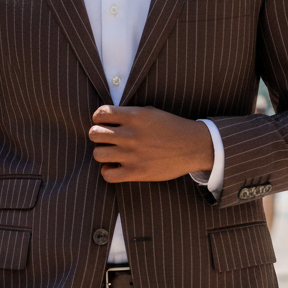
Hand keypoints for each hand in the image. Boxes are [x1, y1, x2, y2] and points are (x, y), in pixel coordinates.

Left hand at [89, 105, 213, 182]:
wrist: (193, 146)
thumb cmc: (172, 127)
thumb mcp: (150, 112)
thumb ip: (128, 114)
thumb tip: (107, 119)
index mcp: (134, 116)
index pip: (100, 114)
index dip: (98, 119)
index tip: (105, 123)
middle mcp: (130, 134)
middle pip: (94, 134)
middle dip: (98, 136)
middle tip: (108, 139)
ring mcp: (132, 154)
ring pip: (98, 154)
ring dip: (103, 153)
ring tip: (113, 153)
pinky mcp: (137, 172)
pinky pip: (107, 174)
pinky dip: (108, 171)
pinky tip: (117, 167)